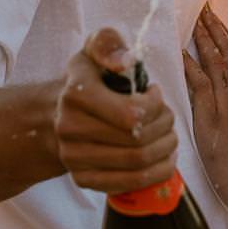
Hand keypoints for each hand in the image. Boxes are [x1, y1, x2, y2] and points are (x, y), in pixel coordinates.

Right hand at [55, 27, 177, 194]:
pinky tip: (165, 158)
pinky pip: (129, 184)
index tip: (155, 93)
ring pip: (138, 164)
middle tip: (168, 116)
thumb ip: (109, 44)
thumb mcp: (94, 50)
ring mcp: (73, 157)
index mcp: (76, 95)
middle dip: (165, 127)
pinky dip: (157, 173)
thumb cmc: (88, 79)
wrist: (58, 114)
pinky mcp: (82, 179)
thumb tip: (125, 62)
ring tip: (170, 136)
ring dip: (165, 150)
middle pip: (138, 141)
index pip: (132, 114)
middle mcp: (69, 129)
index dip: (155, 106)